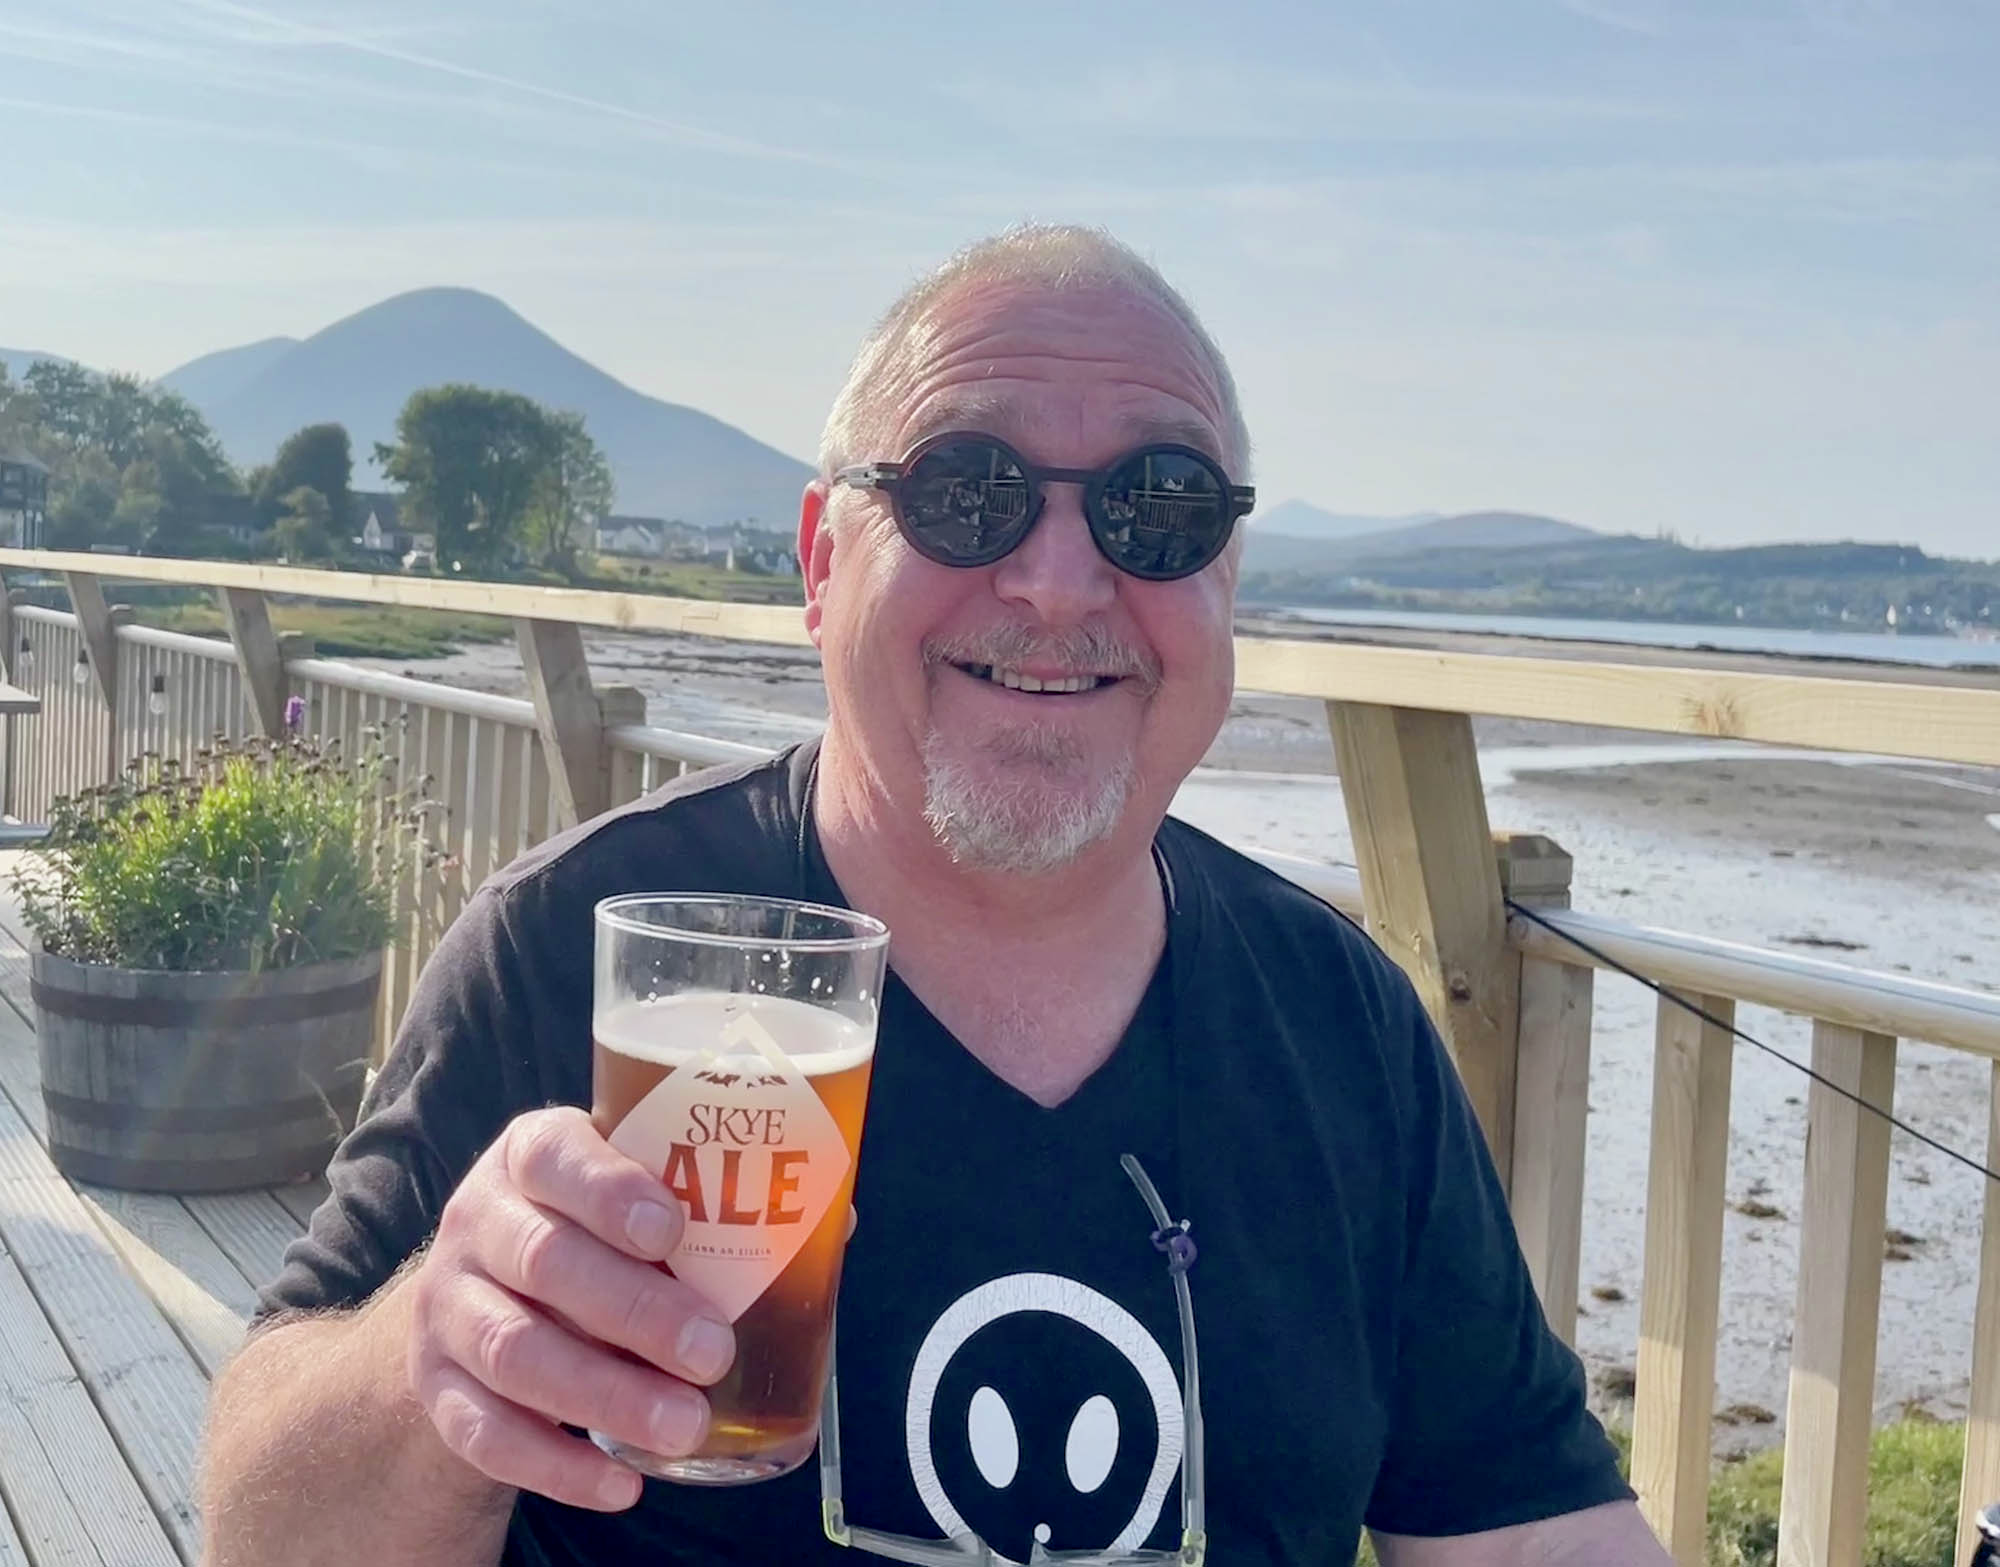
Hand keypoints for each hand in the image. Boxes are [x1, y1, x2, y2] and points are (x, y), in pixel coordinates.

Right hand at [402, 1105, 733, 1511]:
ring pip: (514, 1352)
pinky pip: (484, 1433)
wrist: (474, 1299)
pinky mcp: (436, 1387)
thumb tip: (838, 1219)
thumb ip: (713, 1203)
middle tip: (712, 1350)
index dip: (610, 1190)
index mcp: (534, 1154)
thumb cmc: (587, 1235)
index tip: (672, 1230)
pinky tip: (620, 1482)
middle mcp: (479, 1220)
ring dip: (606, 1395)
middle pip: (545, 1261)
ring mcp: (447, 1306)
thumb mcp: (628, 1197)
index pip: (558, 1157)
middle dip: (635, 1310)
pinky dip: (556, 1465)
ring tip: (685, 1425)